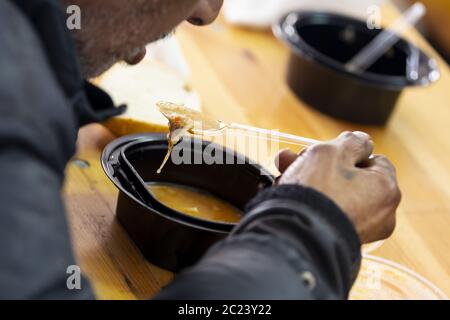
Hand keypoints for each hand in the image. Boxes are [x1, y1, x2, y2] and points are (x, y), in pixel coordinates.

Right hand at [276, 131, 400, 243]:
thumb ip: (353, 141)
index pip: (374, 159)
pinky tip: (289, 194)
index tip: (324, 153)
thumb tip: (363, 142)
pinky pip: (329, 214)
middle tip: (295, 159)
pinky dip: (313, 203)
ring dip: (312, 181)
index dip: (347, 153)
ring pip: (336, 195)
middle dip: (322, 166)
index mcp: (387, 189)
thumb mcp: (334, 151)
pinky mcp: (340, 243)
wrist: (295, 236)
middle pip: (351, 178)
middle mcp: (381, 214)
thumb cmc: (318, 191)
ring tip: (284, 174)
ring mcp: (360, 232)